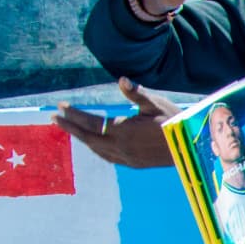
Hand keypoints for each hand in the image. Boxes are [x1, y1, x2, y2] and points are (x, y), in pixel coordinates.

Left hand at [54, 78, 179, 169]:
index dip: (74, 114)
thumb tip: (122, 80)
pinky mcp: (132, 164)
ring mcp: (126, 157)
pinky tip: (93, 144)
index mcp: (123, 130)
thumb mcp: (155, 104)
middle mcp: (120, 146)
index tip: (61, 106)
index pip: (91, 121)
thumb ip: (136, 93)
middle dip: (70, 127)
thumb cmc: (173, 121)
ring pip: (95, 148)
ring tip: (69, 129)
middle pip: (88, 137)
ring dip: (80, 138)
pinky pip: (106, 156)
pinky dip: (95, 148)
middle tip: (54, 118)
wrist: (189, 148)